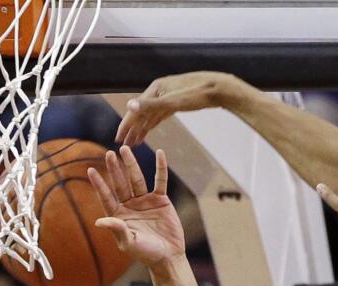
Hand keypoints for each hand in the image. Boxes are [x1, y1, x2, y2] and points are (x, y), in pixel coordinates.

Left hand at [89, 147, 184, 266]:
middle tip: (109, 154)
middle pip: (120, 184)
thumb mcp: (129, 243)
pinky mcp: (161, 200)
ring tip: (126, 149)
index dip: (99, 184)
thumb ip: (117, 230)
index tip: (91, 170)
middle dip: (115, 169)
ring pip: (137, 179)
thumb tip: (99, 221)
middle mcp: (130, 205)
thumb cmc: (146, 253)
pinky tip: (161, 154)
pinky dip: (160, 168)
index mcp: (119, 215)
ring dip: (131, 164)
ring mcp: (145, 201)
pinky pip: (160, 181)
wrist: (168, 256)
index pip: (107, 197)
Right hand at [116, 71, 243, 145]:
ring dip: (141, 128)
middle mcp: (159, 91)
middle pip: (141, 113)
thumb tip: (129, 106)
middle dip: (132, 129)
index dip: (126, 125)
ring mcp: (168, 97)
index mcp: (155, 89)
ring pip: (150, 115)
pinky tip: (148, 131)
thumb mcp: (173, 101)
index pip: (135, 110)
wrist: (220, 88)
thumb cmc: (198, 93)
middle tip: (122, 144)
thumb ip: (151, 105)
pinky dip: (152, 124)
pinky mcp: (177, 103)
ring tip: (134, 142)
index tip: (118, 139)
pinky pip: (160, 115)